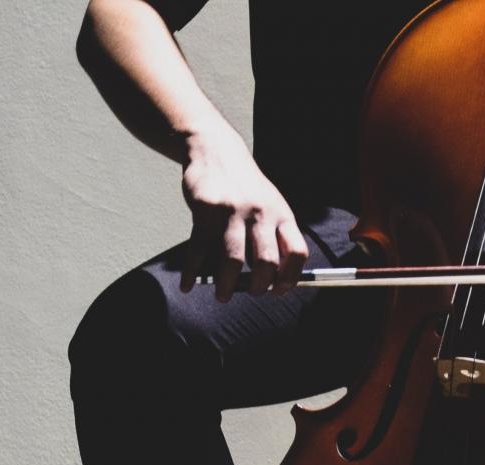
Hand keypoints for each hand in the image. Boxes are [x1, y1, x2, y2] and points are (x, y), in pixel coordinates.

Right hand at [180, 133, 309, 299]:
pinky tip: (188, 283)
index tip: (278, 290)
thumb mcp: (270, 205)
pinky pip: (199, 249)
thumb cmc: (245, 186)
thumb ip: (274, 237)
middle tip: (250, 293)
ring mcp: (232, 211)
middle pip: (266, 262)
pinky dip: (192, 272)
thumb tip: (276, 280)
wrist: (215, 150)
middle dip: (258, 287)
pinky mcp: (206, 210)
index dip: (290, 278)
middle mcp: (260, 212)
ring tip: (223, 295)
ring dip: (227, 285)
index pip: (296, 253)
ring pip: (233, 261)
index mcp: (281, 214)